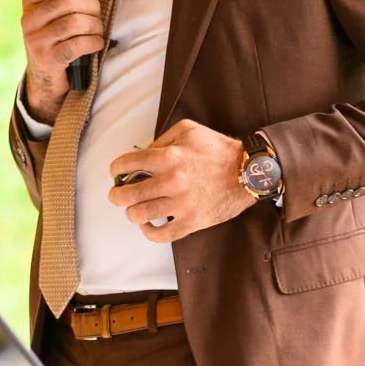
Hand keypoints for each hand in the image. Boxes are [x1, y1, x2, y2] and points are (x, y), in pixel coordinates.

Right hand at [21, 0, 103, 122]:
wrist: (45, 79)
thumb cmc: (58, 39)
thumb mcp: (56, 14)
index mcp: (31, 2)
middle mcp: (30, 19)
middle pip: (70, 0)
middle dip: (92, 6)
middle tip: (97, 15)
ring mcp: (36, 40)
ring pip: (77, 22)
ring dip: (95, 26)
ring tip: (96, 31)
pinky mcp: (48, 59)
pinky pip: (79, 44)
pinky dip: (94, 42)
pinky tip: (95, 43)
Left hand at [108, 120, 251, 242]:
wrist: (248, 172)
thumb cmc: (218, 150)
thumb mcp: (188, 130)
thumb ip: (162, 140)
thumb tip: (142, 155)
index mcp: (168, 156)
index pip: (126, 165)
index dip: (116, 170)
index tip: (118, 174)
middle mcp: (171, 180)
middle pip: (127, 194)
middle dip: (116, 195)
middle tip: (118, 195)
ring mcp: (181, 204)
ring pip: (139, 215)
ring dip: (131, 212)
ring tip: (135, 209)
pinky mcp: (192, 222)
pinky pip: (160, 235)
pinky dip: (148, 231)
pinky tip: (149, 224)